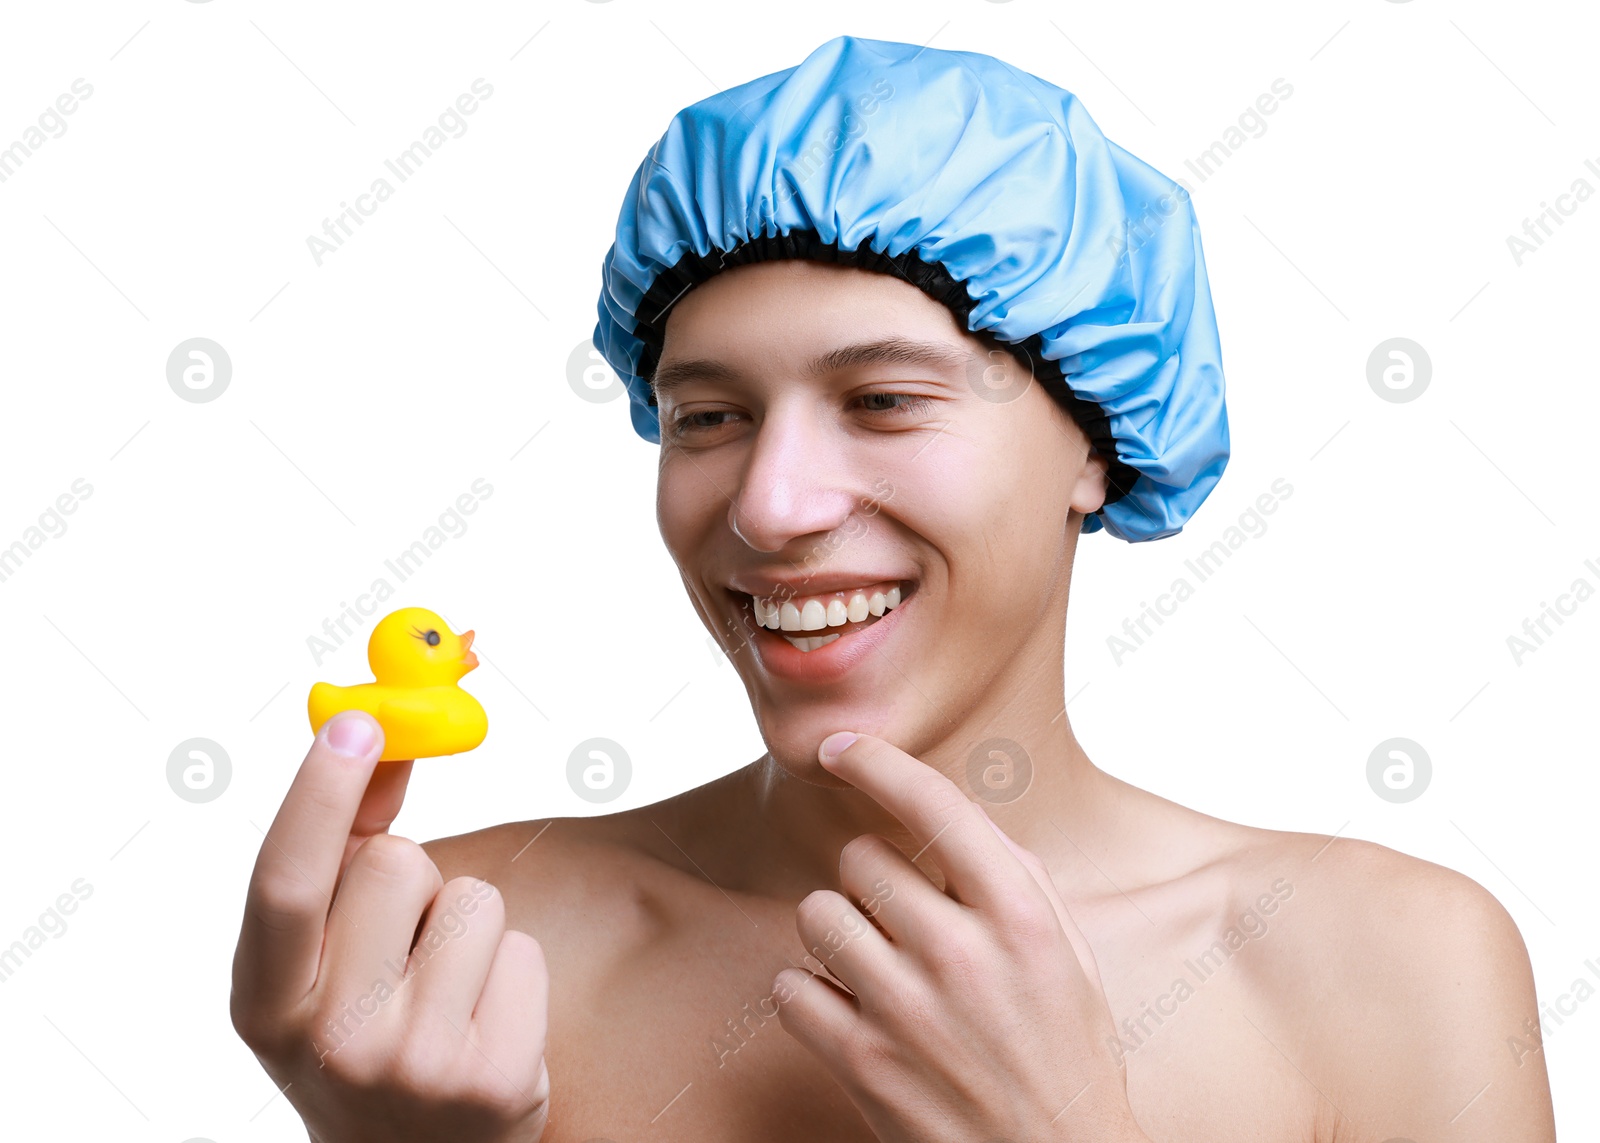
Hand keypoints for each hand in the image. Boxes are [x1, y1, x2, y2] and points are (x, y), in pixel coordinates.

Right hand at [230, 710, 549, 1142]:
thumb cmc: (365, 1034)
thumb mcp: (324, 962)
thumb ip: (344, 847)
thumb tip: (378, 730)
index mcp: (263, 1006)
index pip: (285, 881)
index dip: (318, 795)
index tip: (356, 722)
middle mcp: (327, 1042)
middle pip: (395, 864)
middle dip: (410, 879)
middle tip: (402, 946)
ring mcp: (413, 1068)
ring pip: (474, 899)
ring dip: (468, 928)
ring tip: (446, 992)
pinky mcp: (495, 1082)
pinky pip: (524, 950)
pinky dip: (512, 972)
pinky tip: (484, 1023)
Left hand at [772, 732, 1146, 1142]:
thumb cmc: (1065, 1053)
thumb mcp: (1066, 953)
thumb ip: (1010, 875)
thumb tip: (947, 808)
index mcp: (1022, 917)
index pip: (936, 805)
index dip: (878, 762)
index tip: (842, 746)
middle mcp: (962, 954)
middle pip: (860, 858)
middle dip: (872, 882)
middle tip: (903, 924)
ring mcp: (907, 1010)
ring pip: (815, 912)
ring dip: (835, 932)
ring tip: (875, 967)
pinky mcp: (862, 1063)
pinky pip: (789, 986)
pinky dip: (809, 993)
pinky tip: (850, 1011)